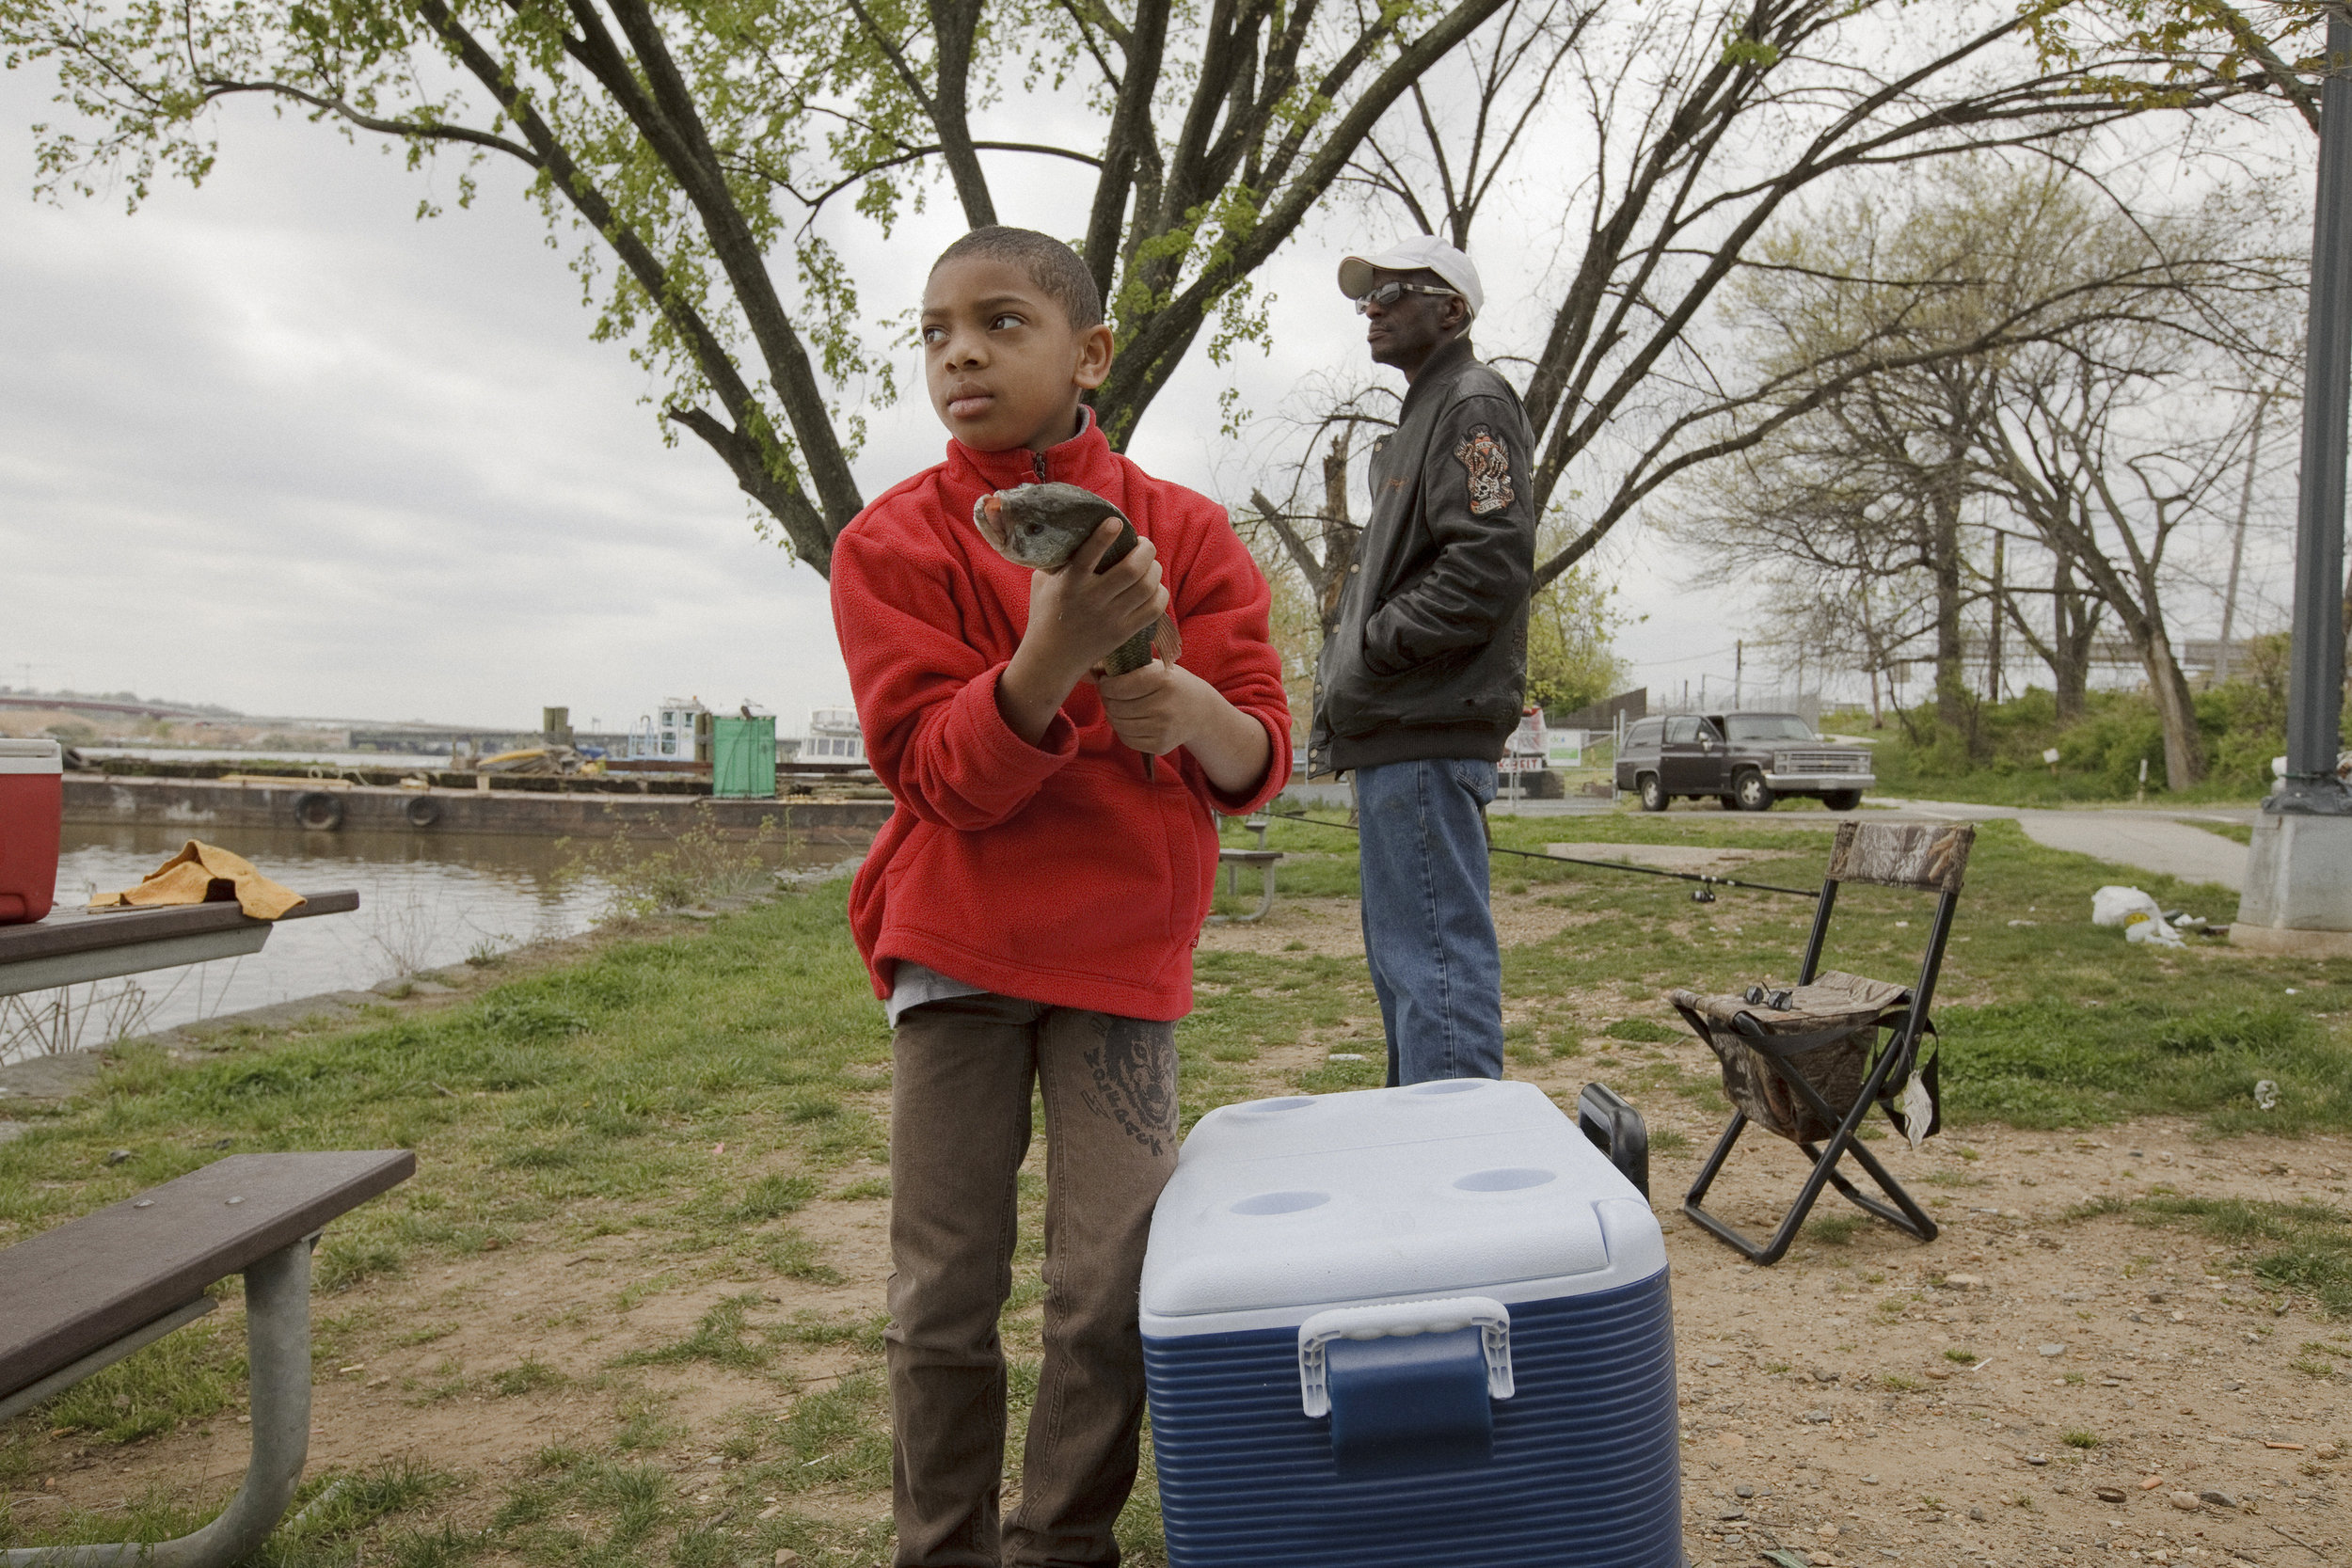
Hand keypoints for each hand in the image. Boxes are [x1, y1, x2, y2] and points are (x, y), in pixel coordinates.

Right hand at [1024, 520, 1166, 686]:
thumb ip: (1057, 559)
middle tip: (1143, 544)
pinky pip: (1154, 609)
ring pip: (1147, 587)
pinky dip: (1160, 593)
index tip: (1116, 522)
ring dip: (1155, 568)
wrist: (1051, 659)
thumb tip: (1070, 532)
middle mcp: (1092, 599)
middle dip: (1145, 549)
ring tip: (1150, 564)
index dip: (1105, 536)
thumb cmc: (1045, 613)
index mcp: (1070, 583)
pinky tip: (1153, 587)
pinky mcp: (1123, 633)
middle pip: (1132, 569)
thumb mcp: (1043, 582)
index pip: (1089, 555)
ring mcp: (1110, 618)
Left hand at [1095, 658, 1207, 757]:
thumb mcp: (1158, 668)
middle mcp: (1164, 706)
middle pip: (1116, 707)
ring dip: (1112, 716)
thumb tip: (1095, 671)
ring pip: (1119, 725)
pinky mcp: (1161, 745)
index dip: (1106, 686)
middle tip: (1109, 695)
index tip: (1105, 682)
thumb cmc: (1172, 684)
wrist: (1201, 711)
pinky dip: (1122, 730)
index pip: (1119, 687)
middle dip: (1107, 700)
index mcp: (1163, 680)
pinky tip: (1128, 720)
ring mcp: (1163, 728)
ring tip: (1118, 707)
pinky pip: (1127, 740)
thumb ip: (1130, 667)